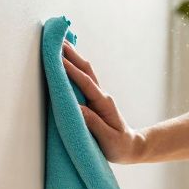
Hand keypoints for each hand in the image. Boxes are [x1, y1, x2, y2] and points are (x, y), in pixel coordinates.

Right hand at [62, 41, 147, 163]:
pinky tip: (67, 60)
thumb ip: (93, 123)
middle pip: (85, 70)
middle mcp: (101, 96)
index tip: (58, 59)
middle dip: (71, 55)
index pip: (85, 83)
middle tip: (57, 40)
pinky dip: (74, 67)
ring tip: (60, 44)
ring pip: (84, 71)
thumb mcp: (107, 138)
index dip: (71, 71)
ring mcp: (97, 96)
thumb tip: (76, 108)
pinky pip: (82, 79)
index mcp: (104, 103)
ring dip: (73, 57)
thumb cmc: (119, 146)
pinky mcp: (93, 100)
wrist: (131, 148)